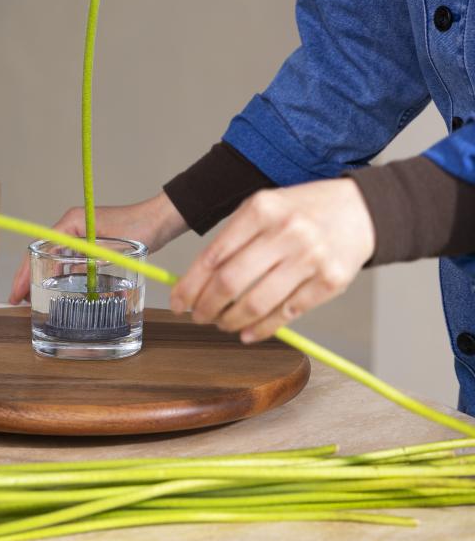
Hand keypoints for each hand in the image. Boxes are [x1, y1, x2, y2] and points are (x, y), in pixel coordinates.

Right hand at [8, 191, 187, 303]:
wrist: (160, 220)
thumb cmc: (140, 228)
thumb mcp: (111, 249)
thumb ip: (89, 262)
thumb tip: (70, 280)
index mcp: (72, 222)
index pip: (40, 247)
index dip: (25, 272)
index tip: (17, 292)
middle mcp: (73, 226)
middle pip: (44, 253)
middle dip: (30, 277)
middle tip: (19, 301)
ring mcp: (83, 234)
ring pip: (57, 258)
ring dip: (46, 277)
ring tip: (34, 299)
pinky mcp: (94, 242)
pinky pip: (72, 260)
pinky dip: (64, 275)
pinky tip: (61, 290)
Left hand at [170, 179, 374, 341]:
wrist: (362, 209)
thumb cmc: (305, 210)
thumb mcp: (266, 207)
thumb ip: (234, 238)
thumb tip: (197, 279)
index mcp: (261, 208)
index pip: (213, 255)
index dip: (190, 285)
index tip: (178, 301)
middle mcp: (285, 231)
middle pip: (230, 282)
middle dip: (206, 307)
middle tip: (198, 317)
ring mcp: (310, 257)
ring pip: (256, 303)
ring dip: (231, 321)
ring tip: (222, 324)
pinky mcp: (330, 281)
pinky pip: (287, 314)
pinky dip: (262, 329)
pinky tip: (248, 333)